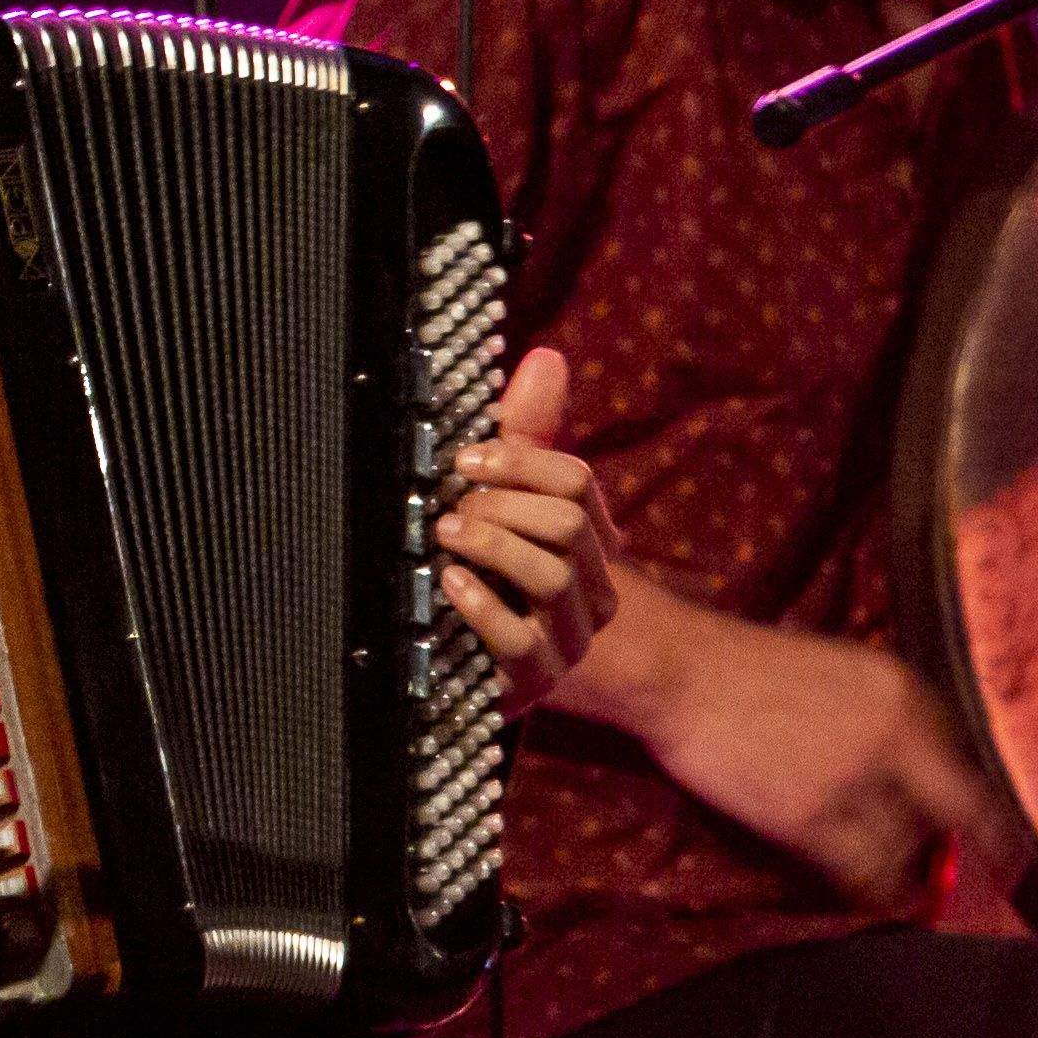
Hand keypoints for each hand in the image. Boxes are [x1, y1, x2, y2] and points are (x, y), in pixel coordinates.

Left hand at [442, 344, 623, 713]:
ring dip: (490, 545)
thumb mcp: (508, 501)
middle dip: (501, 505)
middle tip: (452, 506)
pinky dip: (481, 605)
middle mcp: (591, 588)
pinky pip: (520, 640)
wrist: (482, 672)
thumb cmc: (491, 574)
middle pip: (565, 523)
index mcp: (590, 540)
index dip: (519, 462)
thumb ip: (527, 435)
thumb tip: (546, 356)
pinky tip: (451, 584)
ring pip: (550, 573)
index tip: (466, 458)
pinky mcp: (535, 680)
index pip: (575, 482)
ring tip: (445, 536)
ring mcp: (570, 638)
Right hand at [619, 612, 1009, 909]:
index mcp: (904, 691)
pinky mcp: (811, 817)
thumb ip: (887, 715)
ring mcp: (853, 778)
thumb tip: (921, 773)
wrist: (685, 674)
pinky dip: (871, 889)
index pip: (966, 758)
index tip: (993, 833)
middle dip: (977, 847)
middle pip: (959, 810)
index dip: (977, 802)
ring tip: (894, 879)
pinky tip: (868, 894)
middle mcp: (893, 735)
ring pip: (906, 846)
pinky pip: (863, 871)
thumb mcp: (841, 671)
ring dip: (903, 865)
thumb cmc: (750, 670)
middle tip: (982, 875)